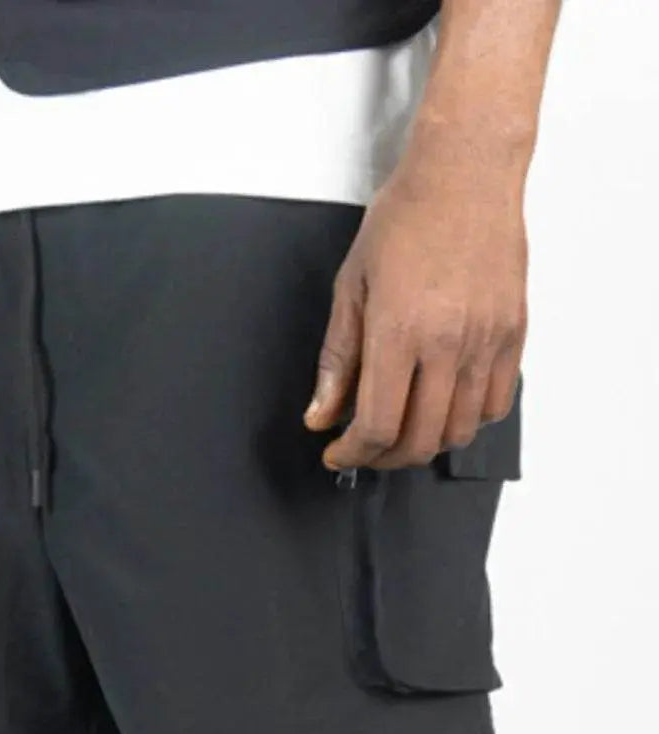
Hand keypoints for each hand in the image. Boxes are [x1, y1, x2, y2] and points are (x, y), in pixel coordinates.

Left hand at [303, 161, 527, 469]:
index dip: (352, 454)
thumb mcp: (350, 288)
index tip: (337, 454)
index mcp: (399, 332)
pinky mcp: (513, 335)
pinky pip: (495, 404)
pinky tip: (440, 406)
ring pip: (459, 431)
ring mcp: (487, 342)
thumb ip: (336, 360)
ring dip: (423, 444)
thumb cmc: (404, 220)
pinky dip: (464, 422)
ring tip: (400, 429)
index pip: (376, 426)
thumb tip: (321, 414)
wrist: (464, 175)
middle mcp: (448, 344)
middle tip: (363, 449)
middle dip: (383, 459)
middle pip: (419, 441)